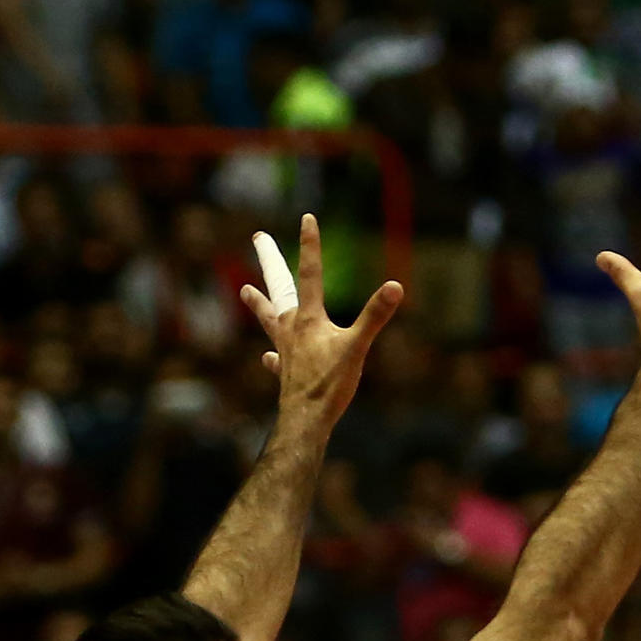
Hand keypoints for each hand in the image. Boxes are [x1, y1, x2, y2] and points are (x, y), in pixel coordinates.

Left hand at [241, 213, 404, 432]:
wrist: (304, 421)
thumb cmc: (329, 385)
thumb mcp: (357, 347)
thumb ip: (375, 316)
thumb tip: (396, 286)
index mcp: (309, 319)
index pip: (310, 274)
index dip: (310, 245)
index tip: (306, 218)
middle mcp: (292, 329)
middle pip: (278, 287)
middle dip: (270, 260)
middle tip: (258, 237)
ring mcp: (286, 350)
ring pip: (269, 319)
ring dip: (259, 303)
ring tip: (244, 289)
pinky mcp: (286, 372)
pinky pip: (276, 358)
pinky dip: (273, 354)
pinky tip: (269, 356)